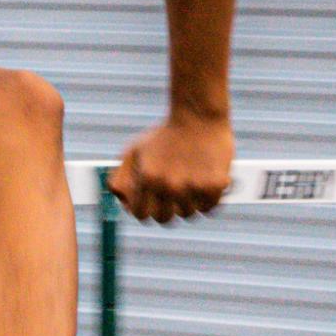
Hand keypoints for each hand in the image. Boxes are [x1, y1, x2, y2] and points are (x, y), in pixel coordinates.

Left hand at [108, 114, 233, 223]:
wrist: (198, 116)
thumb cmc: (163, 136)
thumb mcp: (133, 152)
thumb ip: (119, 179)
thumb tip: (122, 204)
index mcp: (149, 179)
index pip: (142, 215)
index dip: (146, 208)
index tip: (152, 200)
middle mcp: (170, 186)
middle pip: (165, 219)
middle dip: (165, 208)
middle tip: (171, 193)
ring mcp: (194, 187)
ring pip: (188, 214)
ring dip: (187, 202)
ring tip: (188, 182)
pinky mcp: (216, 185)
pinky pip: (208, 208)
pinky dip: (206, 199)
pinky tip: (202, 182)